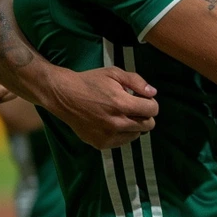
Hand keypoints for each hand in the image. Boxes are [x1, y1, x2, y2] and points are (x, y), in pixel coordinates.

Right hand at [44, 67, 159, 149]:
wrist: (64, 96)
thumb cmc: (90, 82)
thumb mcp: (114, 73)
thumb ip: (137, 82)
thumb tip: (152, 93)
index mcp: (121, 104)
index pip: (152, 110)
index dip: (151, 103)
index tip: (143, 99)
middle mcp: (116, 123)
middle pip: (148, 125)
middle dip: (145, 115)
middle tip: (133, 107)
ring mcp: (108, 135)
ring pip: (137, 135)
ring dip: (134, 125)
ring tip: (121, 114)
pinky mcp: (100, 143)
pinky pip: (123, 141)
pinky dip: (122, 133)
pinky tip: (112, 122)